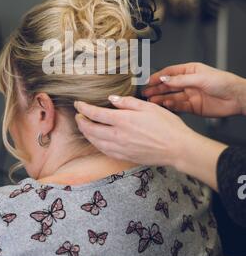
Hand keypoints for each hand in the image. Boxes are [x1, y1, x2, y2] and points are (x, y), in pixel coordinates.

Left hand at [74, 95, 227, 190]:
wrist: (177, 148)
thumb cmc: (167, 126)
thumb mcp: (148, 107)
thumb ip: (127, 102)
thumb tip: (112, 99)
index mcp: (123, 120)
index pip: (95, 113)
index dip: (83, 108)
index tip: (78, 104)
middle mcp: (118, 135)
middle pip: (90, 129)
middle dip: (81, 121)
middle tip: (78, 115)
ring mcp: (120, 148)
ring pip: (95, 142)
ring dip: (86, 133)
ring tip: (84, 126)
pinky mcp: (124, 156)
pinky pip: (104, 151)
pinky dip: (96, 144)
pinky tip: (97, 140)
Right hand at [143, 62, 245, 117]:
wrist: (237, 98)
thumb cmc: (224, 82)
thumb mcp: (200, 78)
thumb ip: (180, 80)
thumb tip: (164, 79)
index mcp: (190, 71)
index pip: (170, 73)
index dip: (158, 77)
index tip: (148, 81)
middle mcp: (189, 83)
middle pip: (169, 86)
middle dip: (157, 89)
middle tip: (146, 93)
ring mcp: (190, 95)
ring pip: (172, 97)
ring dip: (162, 99)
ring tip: (152, 101)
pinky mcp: (193, 107)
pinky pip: (179, 106)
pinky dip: (172, 106)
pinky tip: (166, 105)